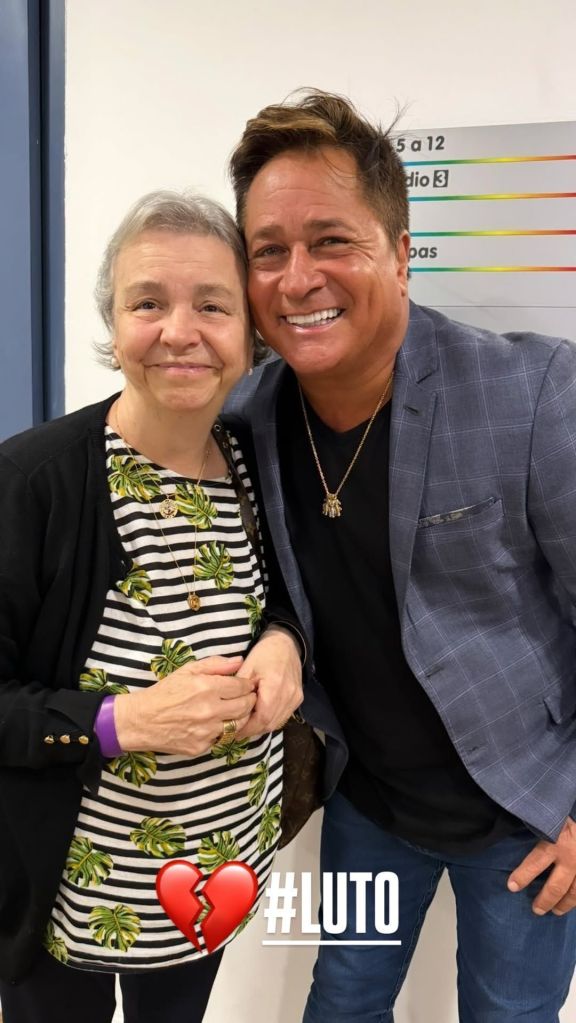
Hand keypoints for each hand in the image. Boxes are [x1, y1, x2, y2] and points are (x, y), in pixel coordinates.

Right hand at [114, 655, 256, 757]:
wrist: (140, 721)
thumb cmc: (164, 692)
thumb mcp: (186, 671)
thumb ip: (215, 664)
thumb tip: (239, 661)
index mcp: (206, 688)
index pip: (242, 687)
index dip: (248, 685)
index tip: (247, 685)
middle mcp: (209, 710)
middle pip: (245, 706)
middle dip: (249, 700)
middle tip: (246, 698)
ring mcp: (206, 731)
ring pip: (238, 725)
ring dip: (240, 717)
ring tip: (233, 711)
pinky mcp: (201, 747)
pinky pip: (221, 738)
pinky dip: (222, 731)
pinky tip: (214, 724)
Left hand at [235, 626, 302, 738]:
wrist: (286, 644)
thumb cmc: (263, 654)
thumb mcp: (246, 668)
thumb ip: (239, 690)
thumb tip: (228, 711)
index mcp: (275, 686)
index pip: (262, 718)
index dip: (247, 728)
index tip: (232, 732)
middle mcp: (288, 695)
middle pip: (269, 724)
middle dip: (252, 730)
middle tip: (235, 732)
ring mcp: (295, 699)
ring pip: (276, 723)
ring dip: (260, 727)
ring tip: (245, 727)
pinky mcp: (298, 700)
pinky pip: (282, 717)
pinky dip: (270, 721)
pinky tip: (258, 718)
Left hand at [507, 817, 575, 914]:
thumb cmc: (558, 815)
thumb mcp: (545, 818)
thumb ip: (535, 829)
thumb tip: (508, 834)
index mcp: (555, 842)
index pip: (536, 863)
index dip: (523, 876)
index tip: (511, 887)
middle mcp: (570, 856)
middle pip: (556, 886)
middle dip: (544, 900)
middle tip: (535, 910)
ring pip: (574, 892)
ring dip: (564, 904)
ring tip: (555, 911)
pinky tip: (571, 903)